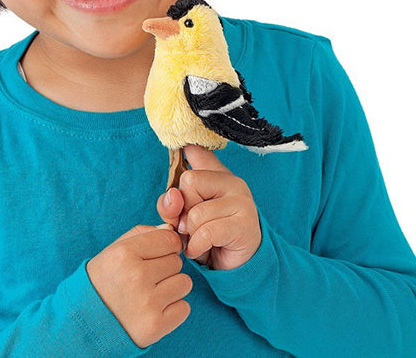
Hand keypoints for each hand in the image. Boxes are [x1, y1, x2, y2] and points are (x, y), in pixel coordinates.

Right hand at [86, 224, 191, 347]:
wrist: (88, 321)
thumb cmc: (105, 280)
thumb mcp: (114, 250)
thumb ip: (143, 234)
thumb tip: (171, 231)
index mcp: (125, 254)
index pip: (169, 239)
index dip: (168, 245)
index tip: (159, 253)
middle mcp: (136, 277)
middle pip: (177, 261)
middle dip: (166, 267)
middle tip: (146, 277)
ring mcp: (147, 303)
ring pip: (184, 283)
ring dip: (172, 287)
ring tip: (152, 292)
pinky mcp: (155, 326)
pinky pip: (184, 308)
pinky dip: (174, 309)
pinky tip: (155, 309)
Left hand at [157, 145, 260, 270]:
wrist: (237, 266)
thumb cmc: (208, 236)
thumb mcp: (182, 216)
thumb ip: (171, 204)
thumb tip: (173, 197)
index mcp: (215, 172)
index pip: (196, 150)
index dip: (184, 150)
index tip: (182, 149)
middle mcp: (232, 181)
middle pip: (189, 181)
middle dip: (183, 210)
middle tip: (191, 225)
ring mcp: (241, 201)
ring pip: (196, 212)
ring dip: (190, 233)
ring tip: (198, 239)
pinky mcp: (244, 225)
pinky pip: (206, 232)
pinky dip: (197, 246)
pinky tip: (201, 249)